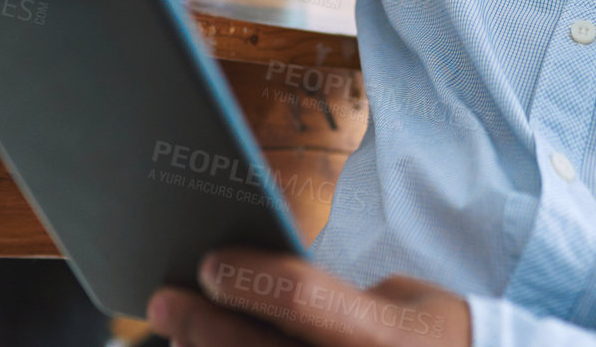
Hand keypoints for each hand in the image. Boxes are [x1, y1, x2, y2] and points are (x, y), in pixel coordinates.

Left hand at [147, 249, 470, 346]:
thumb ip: (331, 298)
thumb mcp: (402, 301)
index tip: (209, 258)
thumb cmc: (432, 337)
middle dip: (202, 324)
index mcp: (387, 337)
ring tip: (179, 335)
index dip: (249, 276)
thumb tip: (251, 280)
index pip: (303, 300)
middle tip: (163, 298)